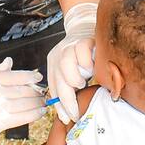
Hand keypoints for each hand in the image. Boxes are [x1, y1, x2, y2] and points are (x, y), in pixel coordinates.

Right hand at [0, 58, 44, 144]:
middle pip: (22, 89)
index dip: (29, 76)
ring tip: (43, 102)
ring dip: (38, 103)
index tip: (38, 77)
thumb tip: (9, 61)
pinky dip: (35, 114)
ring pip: (25, 102)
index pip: (14, 75)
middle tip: (43, 92)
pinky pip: (23, 116)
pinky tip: (40, 112)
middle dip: (36, 91)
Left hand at [47, 3, 95, 123]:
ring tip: (83, 82)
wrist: (84, 26)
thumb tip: (71, 112)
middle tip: (76, 111)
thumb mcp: (71, 70)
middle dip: (67, 101)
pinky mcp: (82, 40)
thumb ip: (70, 86)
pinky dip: (87, 63)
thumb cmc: (80, 54)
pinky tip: (92, 67)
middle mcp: (58, 56)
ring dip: (75, 79)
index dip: (60, 106)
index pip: (53, 88)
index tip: (67, 118)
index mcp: (53, 64)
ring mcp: (69, 47)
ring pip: (66, 65)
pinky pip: (82, 54)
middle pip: (58, 81)